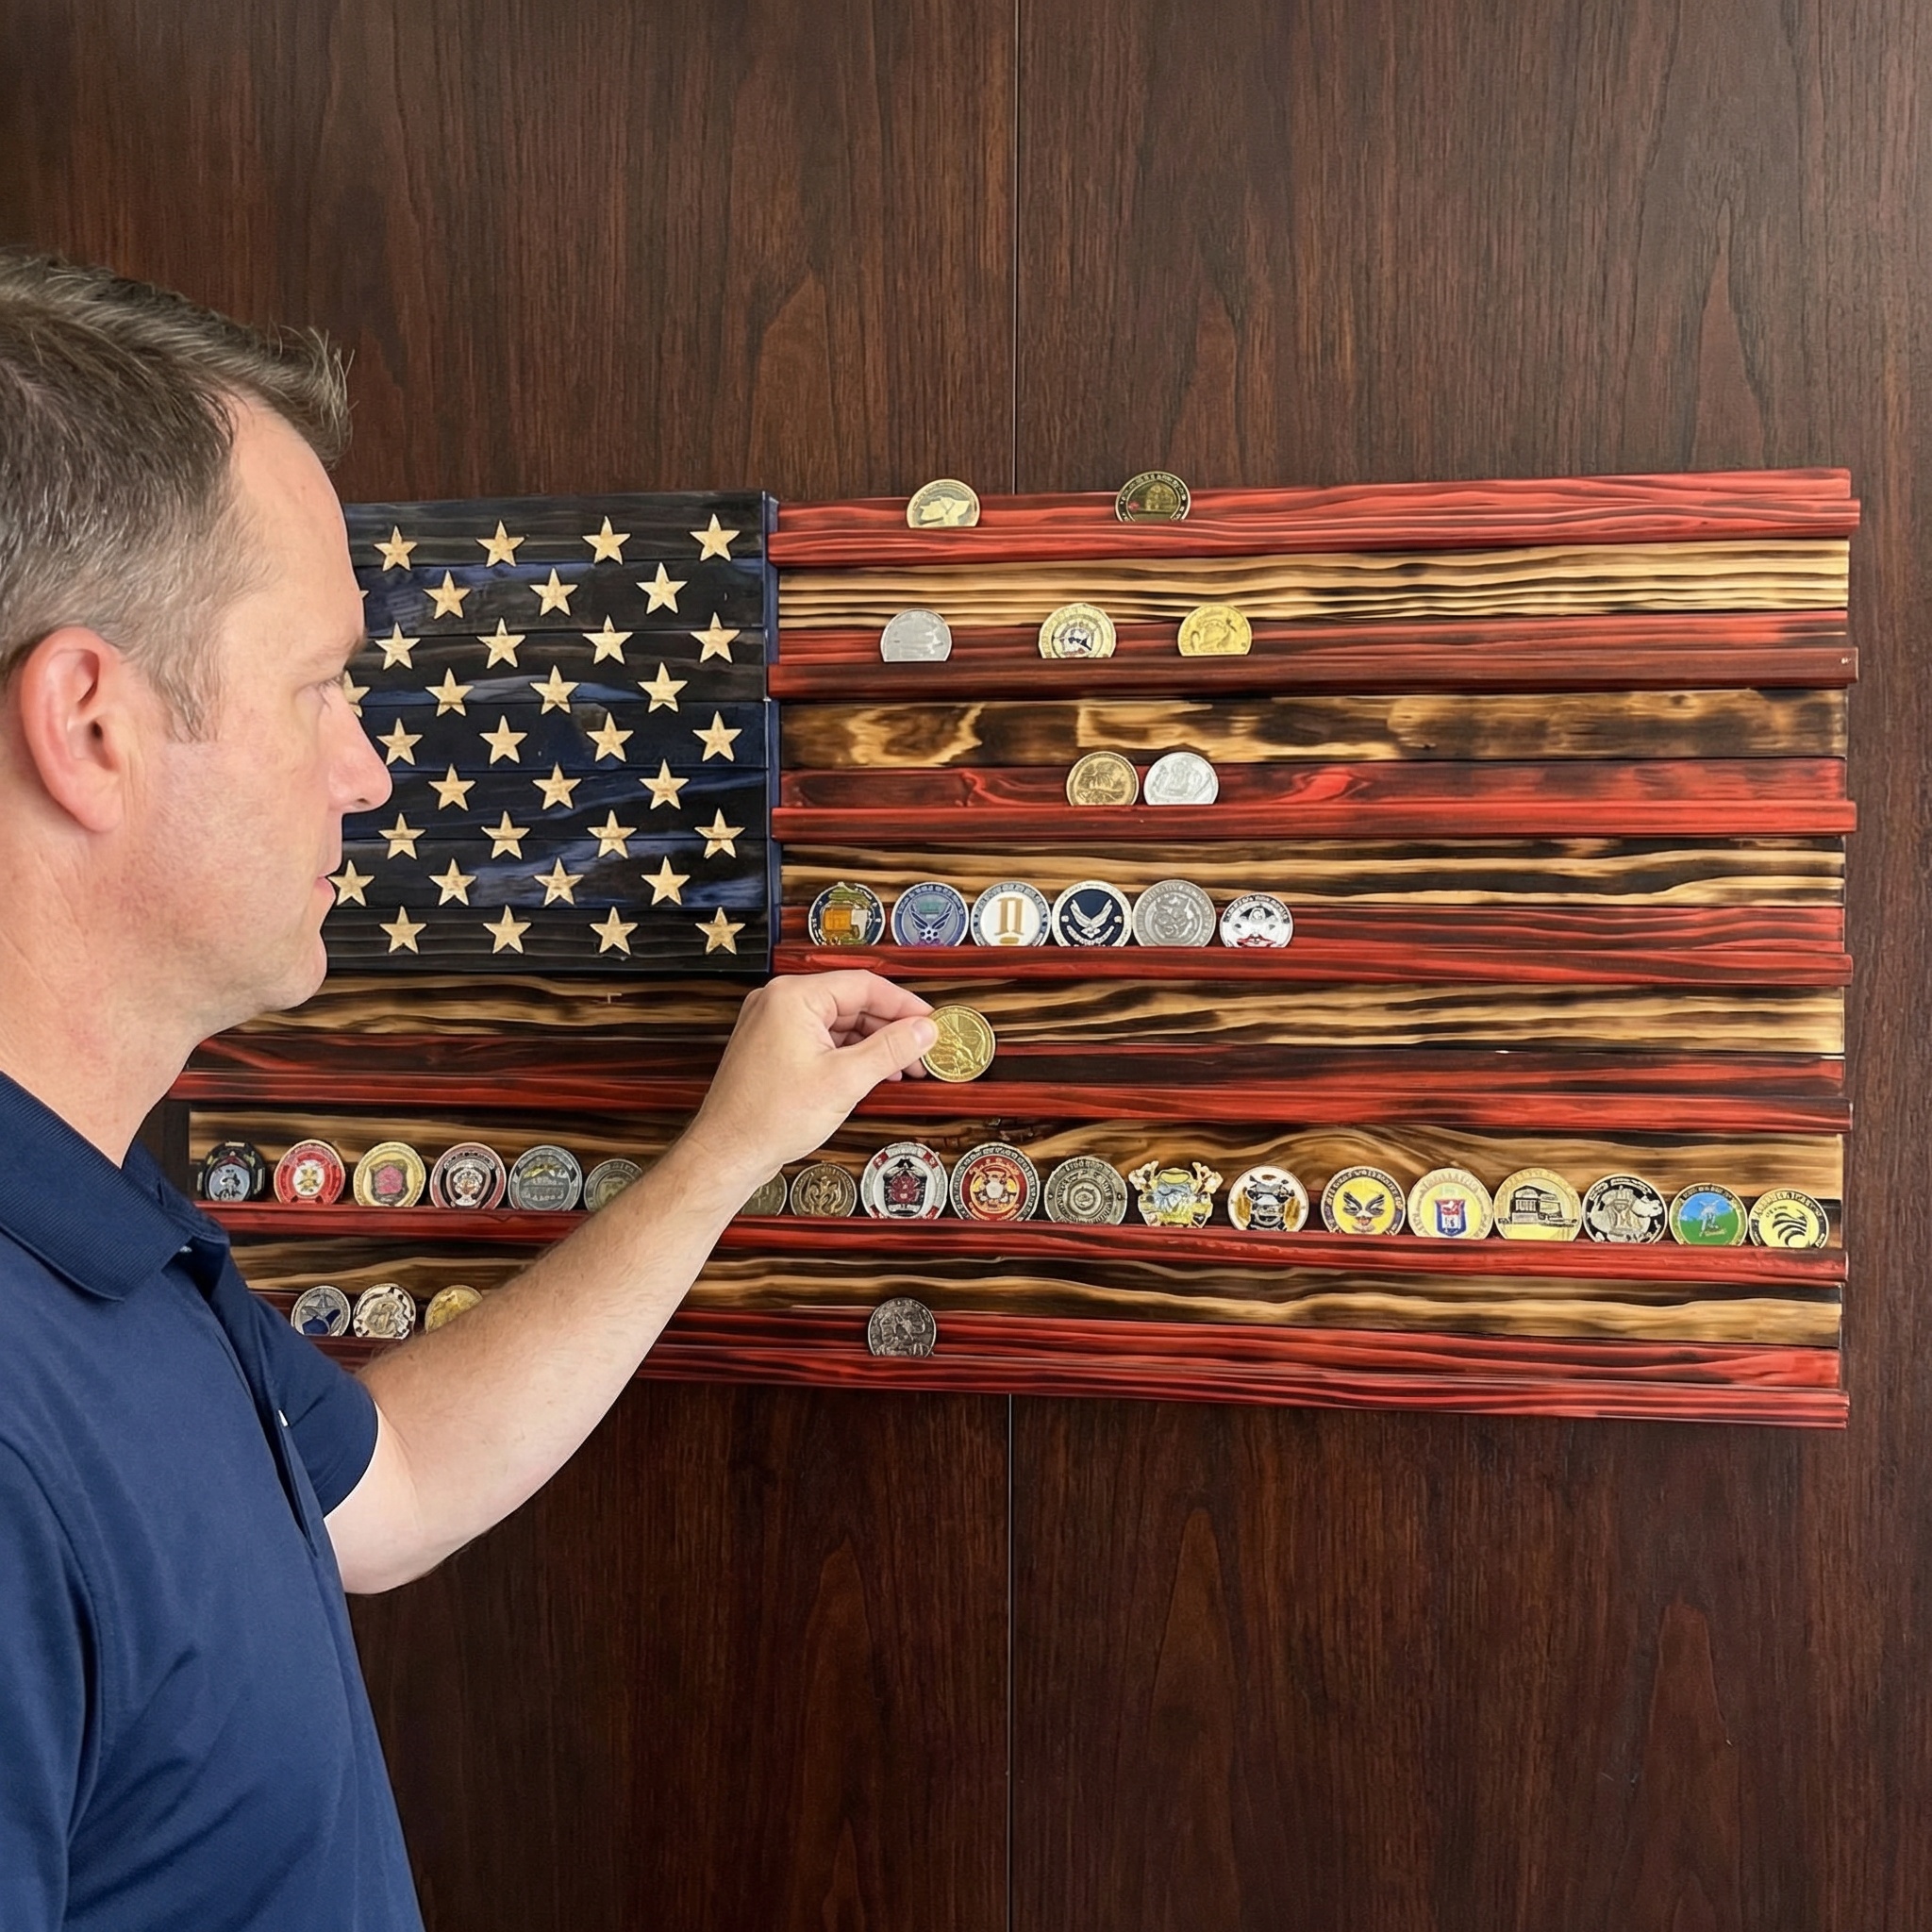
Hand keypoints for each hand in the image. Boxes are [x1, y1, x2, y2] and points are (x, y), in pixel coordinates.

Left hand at [683, 971, 935, 1186]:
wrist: (727, 1154)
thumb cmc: (771, 1118)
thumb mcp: (845, 1080)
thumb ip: (890, 1049)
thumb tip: (925, 1031)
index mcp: (793, 997)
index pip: (864, 985)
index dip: (904, 1005)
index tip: (931, 1023)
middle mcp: (779, 1001)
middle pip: (851, 1002)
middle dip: (890, 1028)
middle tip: (922, 1051)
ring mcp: (771, 1023)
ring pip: (837, 1022)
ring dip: (871, 1044)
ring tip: (902, 1068)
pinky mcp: (771, 1046)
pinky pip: (819, 1038)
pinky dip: (847, 1054)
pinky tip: (870, 1073)